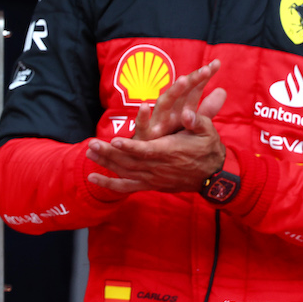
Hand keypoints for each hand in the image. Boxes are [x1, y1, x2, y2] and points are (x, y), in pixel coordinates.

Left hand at [85, 61, 226, 193]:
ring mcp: (153, 178)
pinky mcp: (150, 185)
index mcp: (171, 151)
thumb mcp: (208, 131)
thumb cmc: (208, 148)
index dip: (131, 146)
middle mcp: (159, 167)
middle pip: (130, 161)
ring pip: (125, 172)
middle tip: (91, 144)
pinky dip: (109, 184)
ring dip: (106, 163)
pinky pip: (127, 187)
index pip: (147, 150)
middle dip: (109, 153)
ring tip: (89, 153)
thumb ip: (197, 121)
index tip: (115, 141)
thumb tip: (187, 113)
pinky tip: (92, 177)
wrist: (213, 176)